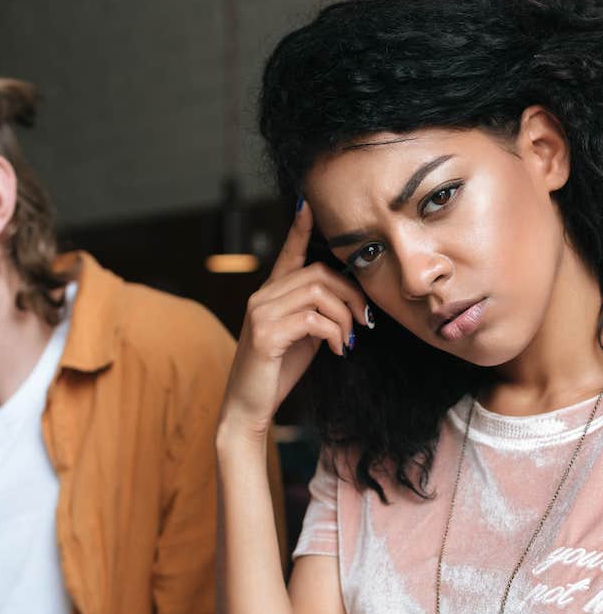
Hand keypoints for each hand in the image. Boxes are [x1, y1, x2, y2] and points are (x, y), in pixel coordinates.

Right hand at [219, 203, 368, 440]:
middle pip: (317, 273)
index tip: (308, 205)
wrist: (247, 408)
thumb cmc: (275, 373)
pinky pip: (313, 319)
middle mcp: (261, 298)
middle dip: (351, 295)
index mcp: (268, 295)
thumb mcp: (300, 337)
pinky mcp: (265, 335)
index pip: (287, 254)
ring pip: (318, 293)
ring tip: (349, 340)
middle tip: (365, 321)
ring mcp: (260, 314)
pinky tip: (337, 351)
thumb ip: (315, 313)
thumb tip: (346, 303)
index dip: (299, 229)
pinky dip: (335, 334)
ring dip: (345, 317)